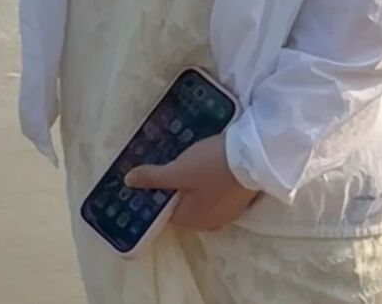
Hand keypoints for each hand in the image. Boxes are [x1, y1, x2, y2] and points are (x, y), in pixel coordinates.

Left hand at [123, 130, 261, 232]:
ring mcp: (226, 214)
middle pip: (184, 207)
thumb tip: (127, 182)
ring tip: (188, 159)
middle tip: (171, 163)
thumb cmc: (212, 165)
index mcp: (191, 221)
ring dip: (193, 185)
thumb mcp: (179, 169)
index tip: (153, 174)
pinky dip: (209, 183)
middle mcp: (209, 224)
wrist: (253, 157)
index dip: (158, 194)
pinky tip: (208, 164)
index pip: (166, 212)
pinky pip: (216, 195)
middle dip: (176, 188)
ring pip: (201, 200)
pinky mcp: (238, 201)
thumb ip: (154, 177)